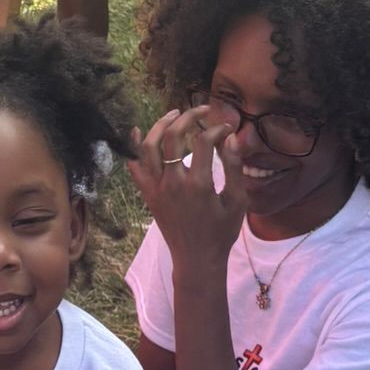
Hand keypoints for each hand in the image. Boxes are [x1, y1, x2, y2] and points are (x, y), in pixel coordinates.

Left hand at [130, 107, 245, 278]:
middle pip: (174, 136)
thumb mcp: (237, 202)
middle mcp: (173, 183)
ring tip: (174, 114)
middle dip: (188, 116)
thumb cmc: (221, 232)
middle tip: (201, 110)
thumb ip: (234, 168)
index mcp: (199, 185)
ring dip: (160, 125)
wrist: (196, 259)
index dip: (217, 128)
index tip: (226, 127)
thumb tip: (230, 138)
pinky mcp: (147, 194)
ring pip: (149, 146)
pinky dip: (132, 146)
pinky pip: (133, 166)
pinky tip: (136, 130)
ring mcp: (156, 188)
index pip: (204, 141)